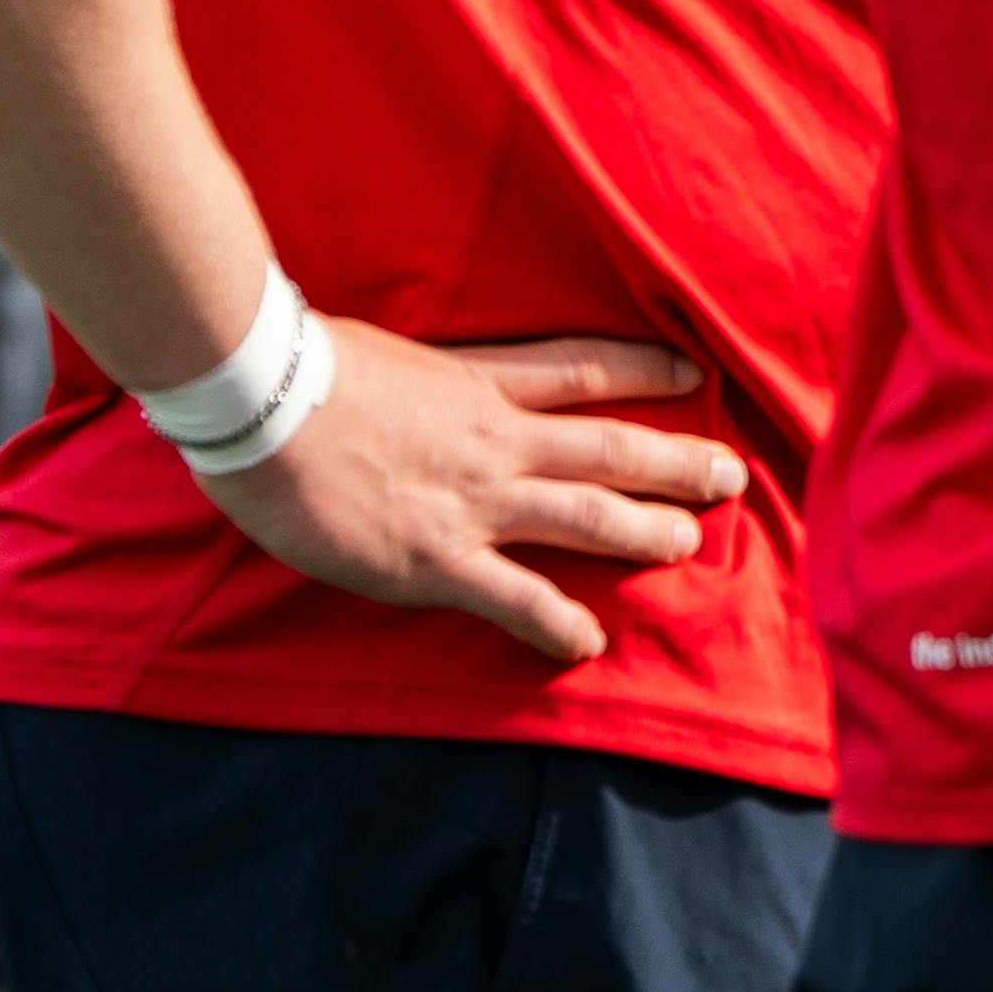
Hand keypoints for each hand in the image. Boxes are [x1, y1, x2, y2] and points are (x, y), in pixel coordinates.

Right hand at [193, 328, 743, 665]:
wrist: (260, 401)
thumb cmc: (301, 367)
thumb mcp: (383, 350)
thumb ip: (419, 375)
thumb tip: (413, 378)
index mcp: (480, 383)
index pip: (583, 369)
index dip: (646, 372)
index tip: (696, 375)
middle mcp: (496, 440)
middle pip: (610, 447)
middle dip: (677, 463)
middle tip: (732, 477)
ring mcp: (474, 502)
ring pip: (587, 515)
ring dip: (645, 531)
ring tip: (691, 544)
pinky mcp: (437, 560)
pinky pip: (516, 598)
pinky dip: (558, 622)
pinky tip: (590, 642)